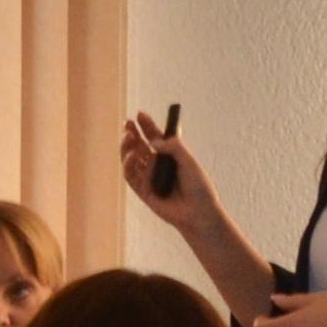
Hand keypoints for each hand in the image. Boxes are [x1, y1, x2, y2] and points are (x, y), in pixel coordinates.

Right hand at [117, 111, 223, 233]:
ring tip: (129, 137)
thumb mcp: (189, 161)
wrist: (199, 212)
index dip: (147, 126)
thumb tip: (152, 141)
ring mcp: (148, 178)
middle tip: (128, 123)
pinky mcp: (143, 191)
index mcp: (169, 156)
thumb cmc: (198, 186)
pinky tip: (131, 156)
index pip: (155, 137)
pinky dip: (128, 165)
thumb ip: (173, 147)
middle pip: (140, 146)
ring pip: (131, 159)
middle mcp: (157, 165)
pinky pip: (131, 177)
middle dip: (132, 134)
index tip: (140, 114)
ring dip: (127, 147)